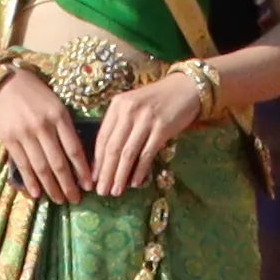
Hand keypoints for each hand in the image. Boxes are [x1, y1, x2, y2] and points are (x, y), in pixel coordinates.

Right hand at [0, 72, 92, 201]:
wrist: (4, 83)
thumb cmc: (36, 93)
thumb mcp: (56, 104)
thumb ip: (66, 127)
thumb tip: (77, 156)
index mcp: (59, 116)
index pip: (74, 149)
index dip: (82, 170)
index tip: (89, 185)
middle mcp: (43, 126)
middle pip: (58, 163)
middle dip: (68, 185)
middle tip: (75, 199)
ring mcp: (24, 134)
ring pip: (41, 167)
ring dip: (52, 187)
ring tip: (60, 199)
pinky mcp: (9, 139)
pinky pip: (22, 165)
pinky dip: (30, 181)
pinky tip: (38, 193)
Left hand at [86, 67, 209, 190]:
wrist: (186, 88)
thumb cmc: (157, 100)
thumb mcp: (133, 106)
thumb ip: (120, 125)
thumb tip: (108, 159)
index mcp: (117, 105)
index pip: (102, 137)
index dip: (97, 161)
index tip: (93, 178)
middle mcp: (129, 111)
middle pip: (113, 148)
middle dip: (106, 173)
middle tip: (101, 191)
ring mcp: (146, 119)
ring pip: (128, 153)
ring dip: (120, 175)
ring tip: (115, 191)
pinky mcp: (162, 128)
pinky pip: (147, 153)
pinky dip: (139, 170)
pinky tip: (135, 182)